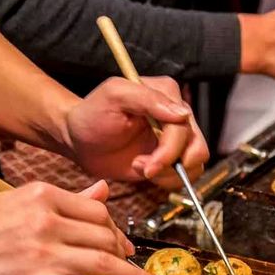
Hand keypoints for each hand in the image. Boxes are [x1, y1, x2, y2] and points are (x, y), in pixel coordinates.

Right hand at [0, 181, 165, 274]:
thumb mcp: (17, 203)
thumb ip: (64, 200)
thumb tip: (102, 193)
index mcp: (42, 196)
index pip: (96, 210)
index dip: (115, 229)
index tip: (122, 244)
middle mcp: (46, 220)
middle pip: (105, 236)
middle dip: (126, 254)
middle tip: (135, 269)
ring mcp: (44, 253)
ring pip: (104, 263)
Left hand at [63, 77, 208, 189]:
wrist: (79, 139)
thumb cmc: (92, 114)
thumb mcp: (115, 96)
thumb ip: (147, 99)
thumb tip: (182, 114)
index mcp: (167, 93)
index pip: (184, 127)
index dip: (169, 150)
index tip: (148, 164)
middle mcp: (176, 114)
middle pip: (195, 147)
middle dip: (169, 164)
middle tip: (143, 168)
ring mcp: (174, 138)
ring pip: (194, 165)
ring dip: (166, 174)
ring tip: (139, 167)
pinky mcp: (169, 158)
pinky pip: (183, 176)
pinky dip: (165, 180)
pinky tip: (142, 171)